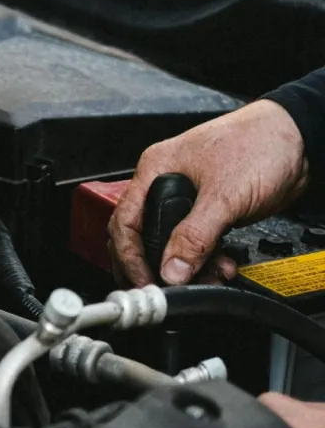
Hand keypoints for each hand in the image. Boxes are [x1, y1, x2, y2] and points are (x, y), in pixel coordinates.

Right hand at [108, 100, 308, 285]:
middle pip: (142, 236)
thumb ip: (195, 235)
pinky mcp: (208, 210)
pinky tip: (220, 265)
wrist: (301, 139)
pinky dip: (205, 259)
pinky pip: (196, 243)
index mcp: (155, 170)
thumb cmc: (261, 142)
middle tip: (164, 288)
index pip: (125, 222)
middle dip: (155, 266)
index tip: (144, 281)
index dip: (129, 256)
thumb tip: (172, 269)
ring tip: (205, 277)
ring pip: (171, 244)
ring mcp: (187, 198)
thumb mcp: (224, 195)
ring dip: (187, 266)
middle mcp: (164, 183)